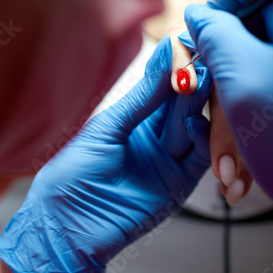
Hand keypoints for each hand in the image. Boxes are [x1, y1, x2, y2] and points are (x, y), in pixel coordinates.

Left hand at [0, 35, 212, 272]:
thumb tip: (165, 55)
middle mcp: (154, 135)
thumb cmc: (72, 176)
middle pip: (184, 103)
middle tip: (199, 65)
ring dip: (200, 107)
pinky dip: (204, 140)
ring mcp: (168, 159)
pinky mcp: (179, 184)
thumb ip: (142, 97)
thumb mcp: (107, 128)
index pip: (163, 85)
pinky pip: (200, 157)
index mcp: (133, 117)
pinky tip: (200, 123)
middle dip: (192, 82)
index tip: (187, 45)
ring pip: (196, 126)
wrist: (68, 227)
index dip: (175, 66)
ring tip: (200, 86)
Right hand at [184, 0, 272, 272]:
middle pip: (260, 12)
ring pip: (264, 46)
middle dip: (228, 49)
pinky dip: (255, 94)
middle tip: (214, 85)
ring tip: (232, 125)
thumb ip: (215, 34)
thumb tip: (199, 14)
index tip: (208, 30)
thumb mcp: (241, 82)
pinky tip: (248, 127)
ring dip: (237, 82)